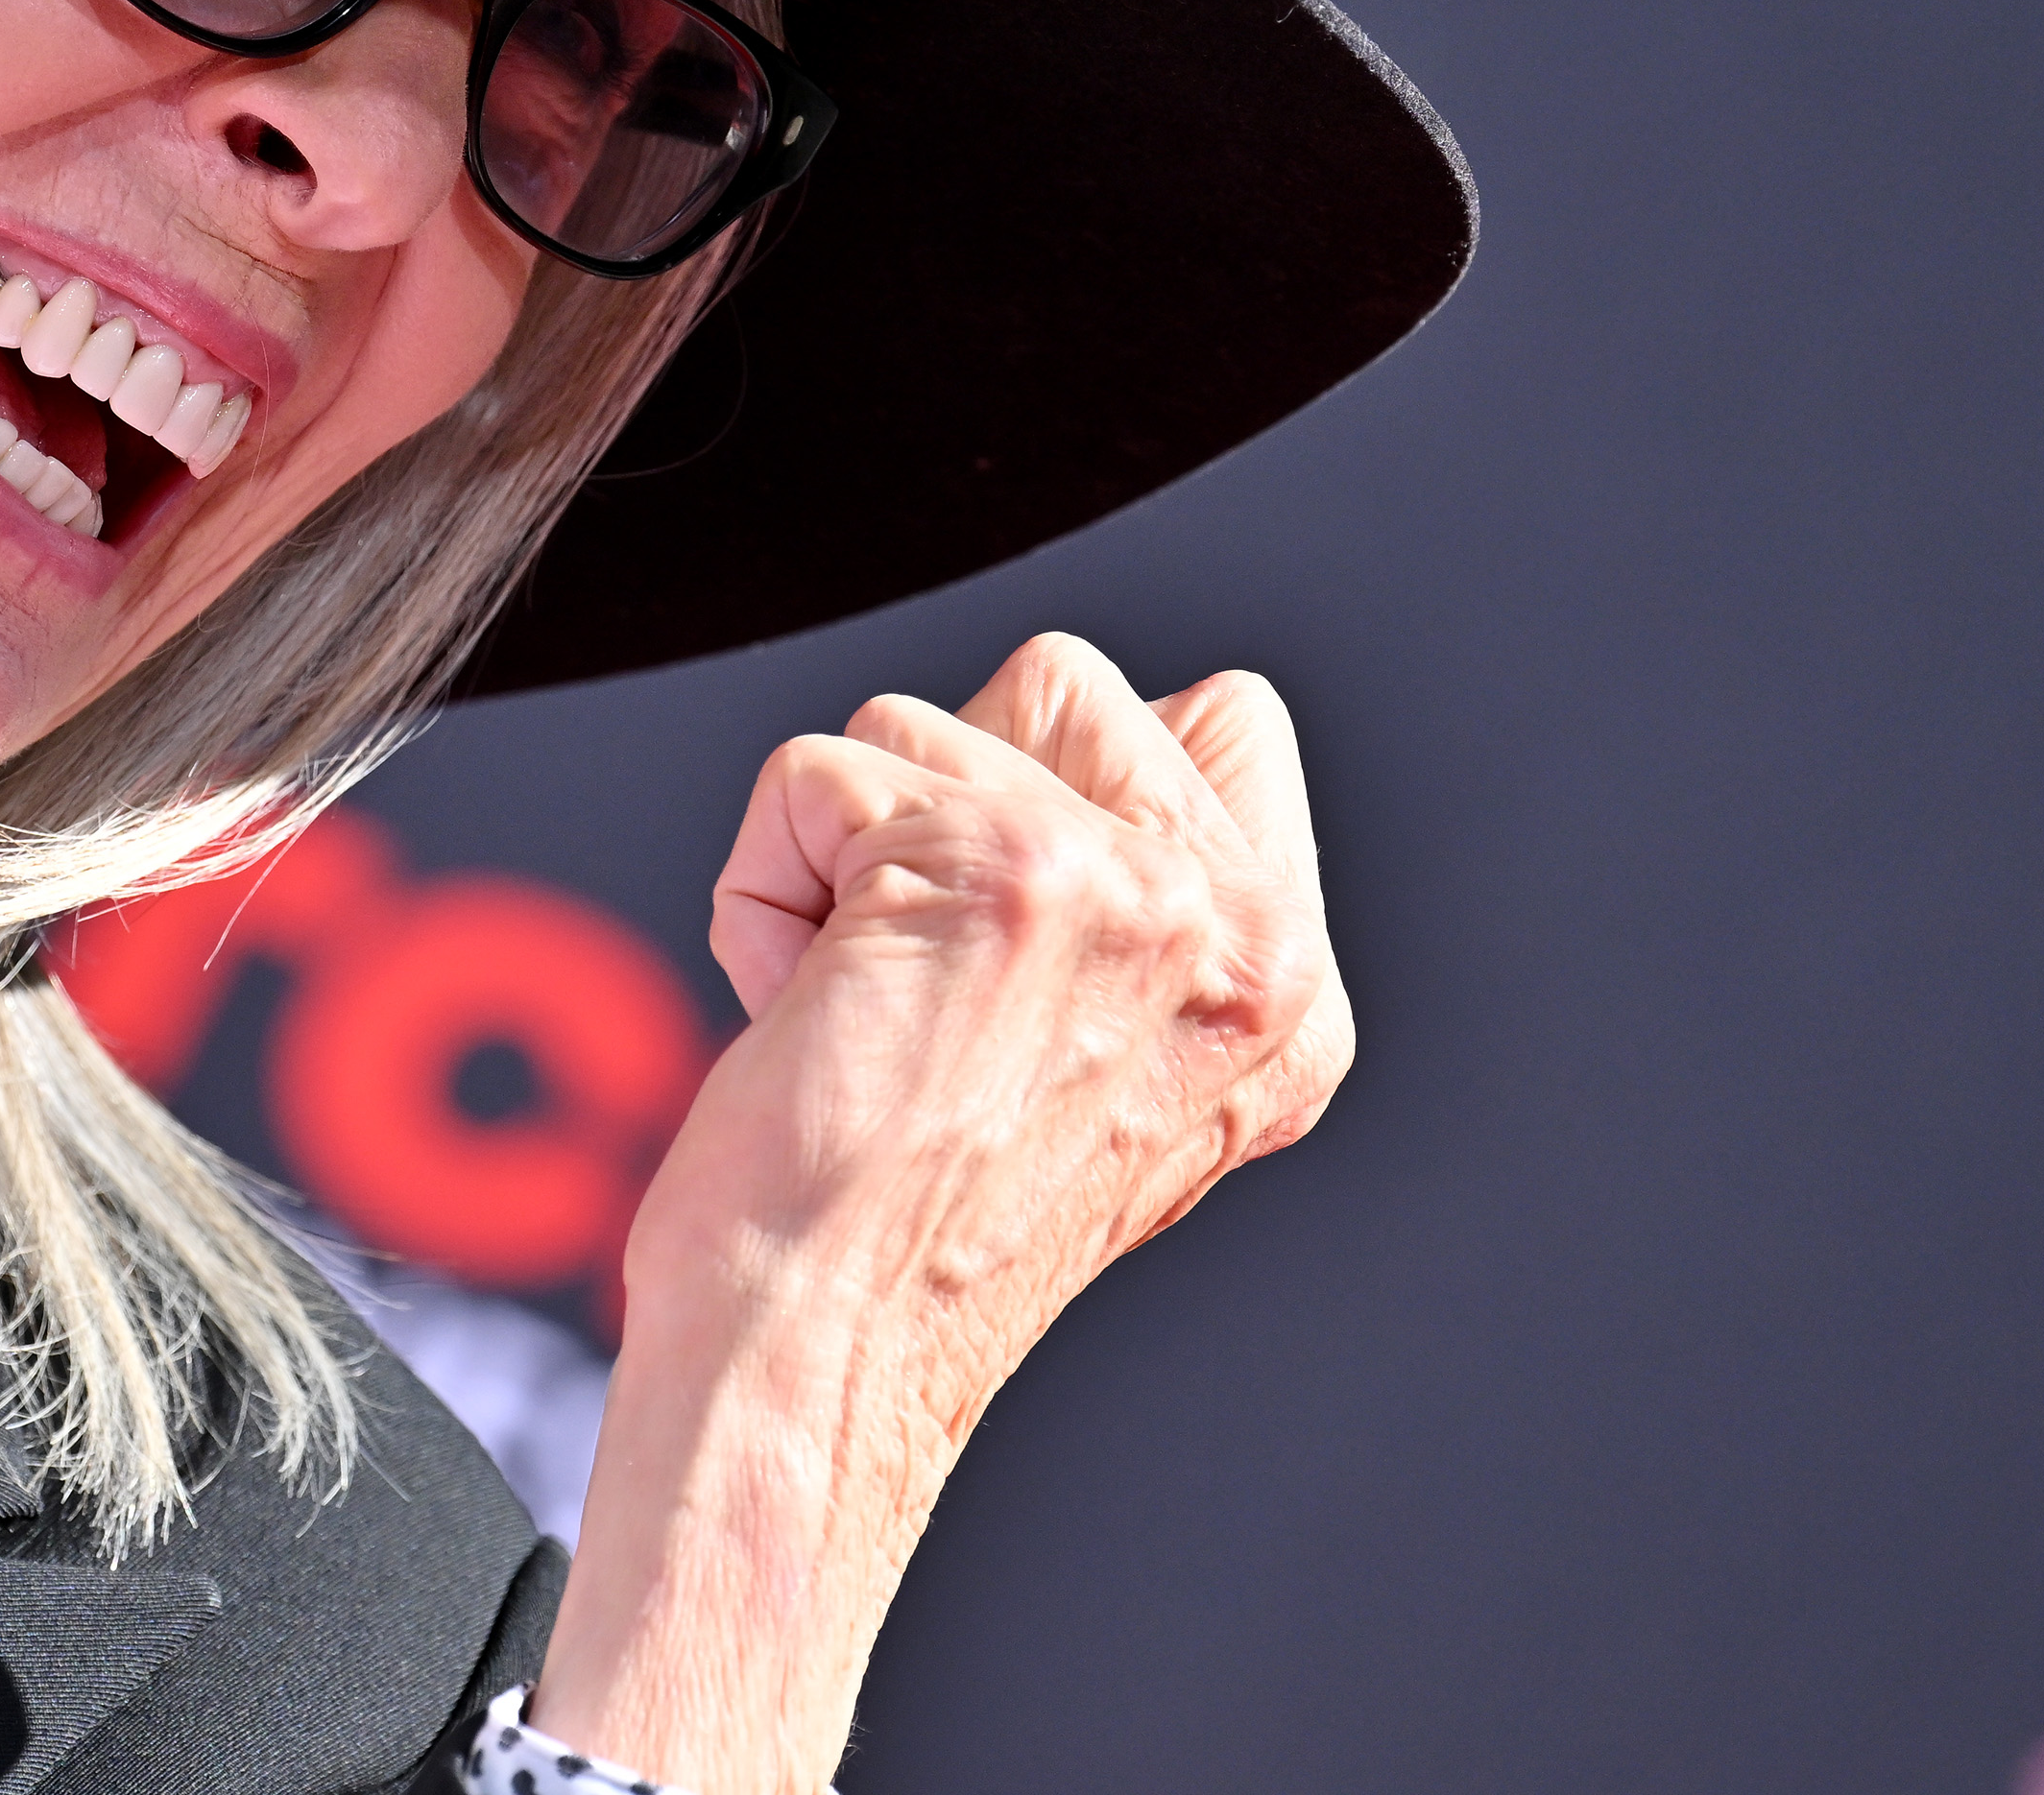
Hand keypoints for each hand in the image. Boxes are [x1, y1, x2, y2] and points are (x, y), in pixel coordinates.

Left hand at [527, 634, 1352, 1794]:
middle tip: (926, 985)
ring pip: (917, 723)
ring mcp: (1124, 888)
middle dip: (942, 796)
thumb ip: (1134, 925)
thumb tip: (1059, 768)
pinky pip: (805, 775)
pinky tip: (801, 1016)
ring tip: (863, 1017)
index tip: (1007, 923)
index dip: (1070, 772)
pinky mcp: (985, 866)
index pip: (1227, 721)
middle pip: (1063, 683)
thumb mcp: (1110, 1083)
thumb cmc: (910, 1248)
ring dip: (839, 858)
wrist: (827, 1360)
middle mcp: (1238, 933)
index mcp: (1284, 991)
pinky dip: (759, 890)